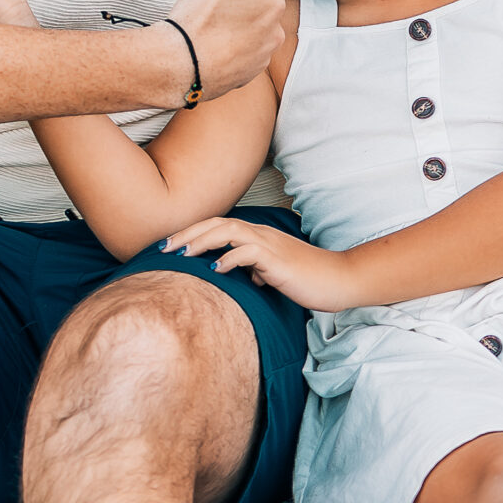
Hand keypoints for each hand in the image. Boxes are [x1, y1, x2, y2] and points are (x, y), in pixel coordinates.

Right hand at [164, 0, 295, 100]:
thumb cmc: (199, 17)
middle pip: (264, 2)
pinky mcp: (250, 72)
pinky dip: (234, 46)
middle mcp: (275, 29)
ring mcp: (263, 53)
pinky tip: (213, 45)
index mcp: (272, 1)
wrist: (179, 65)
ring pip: (257, 27)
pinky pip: (247, 51)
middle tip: (216, 3)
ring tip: (213, 25)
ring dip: (242, 23)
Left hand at [165, 215, 358, 310]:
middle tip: (162, 247)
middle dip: (187, 233)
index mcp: (259, 236)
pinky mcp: (279, 261)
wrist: (340, 280)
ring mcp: (270, 245)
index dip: (192, 232)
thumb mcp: (276, 275)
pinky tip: (215, 269)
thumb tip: (247, 275)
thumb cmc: (310, 279)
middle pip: (217, 223)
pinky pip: (248, 252)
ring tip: (180, 254)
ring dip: (201, 241)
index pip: (218, 226)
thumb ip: (259, 270)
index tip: (169, 246)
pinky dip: (229, 258)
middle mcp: (261, 235)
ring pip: (229, 231)